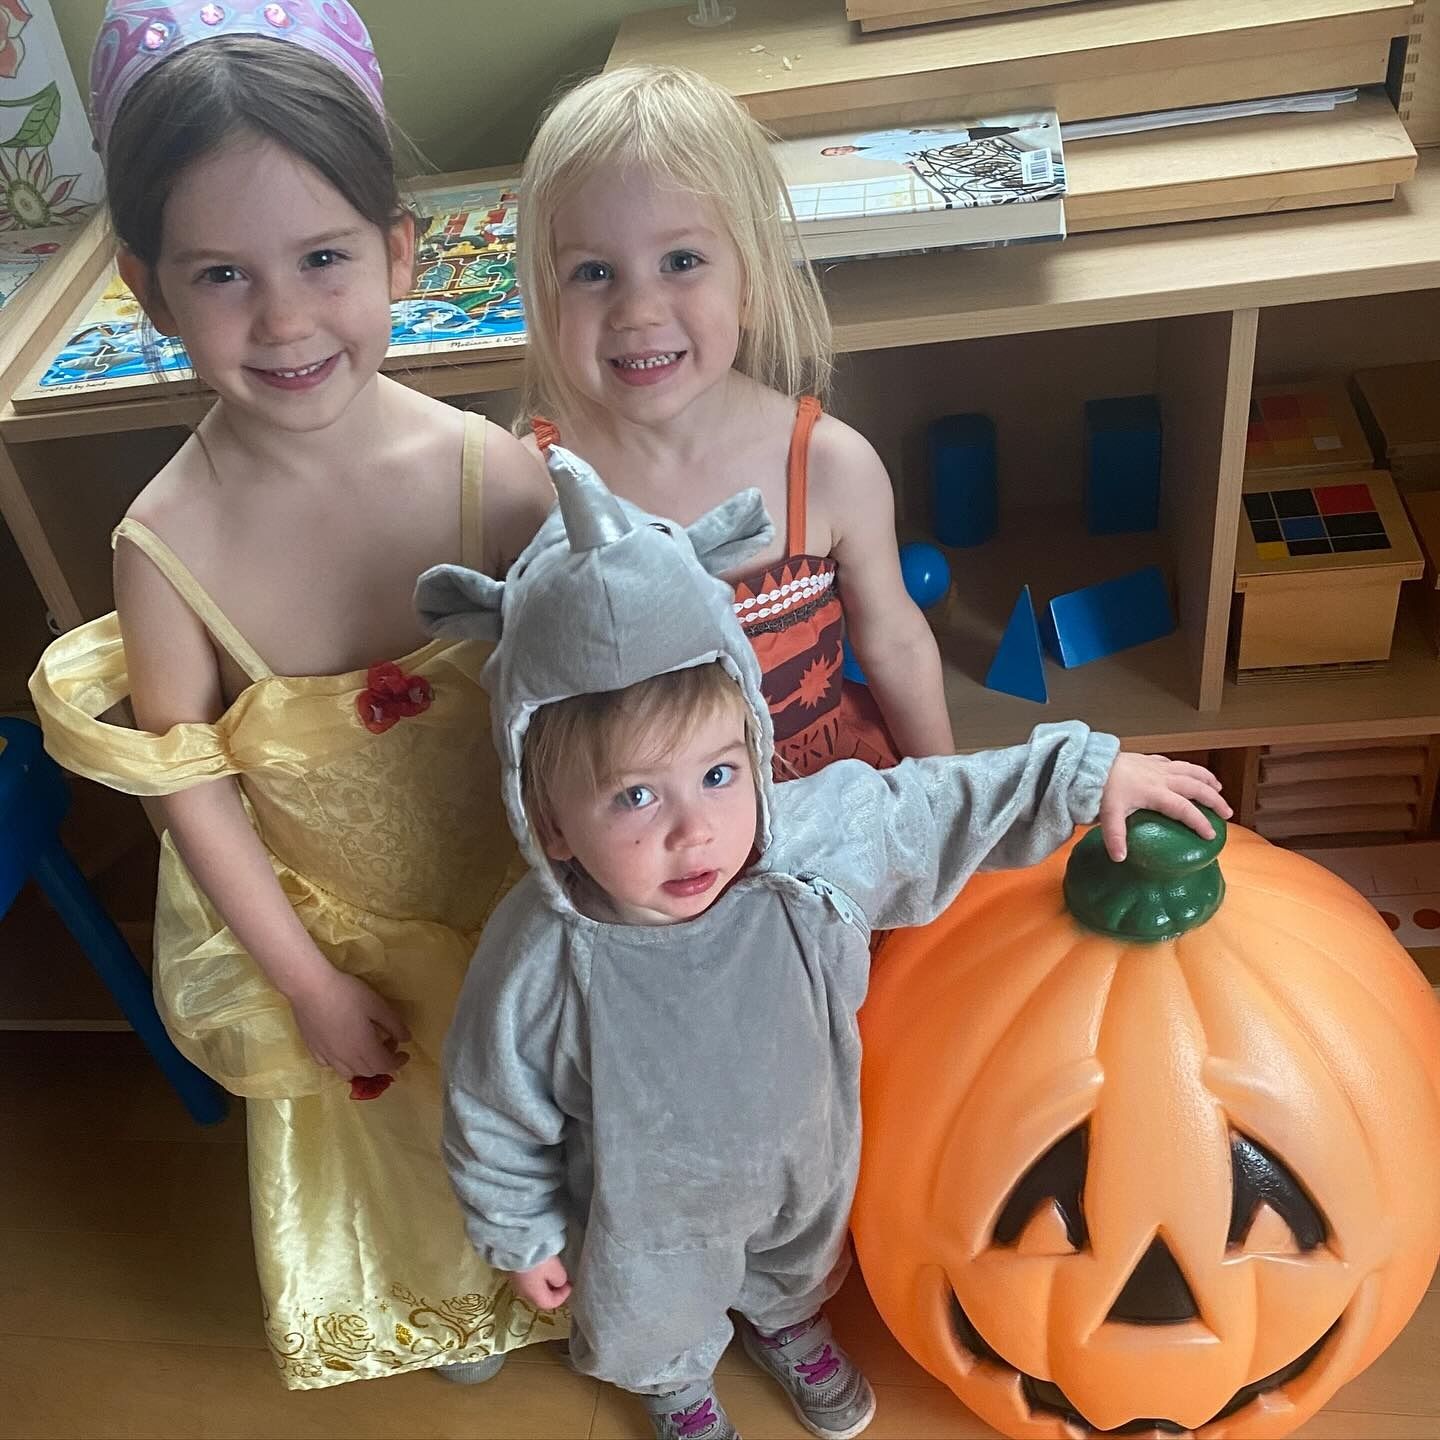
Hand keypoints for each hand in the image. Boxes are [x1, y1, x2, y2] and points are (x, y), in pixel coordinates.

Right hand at [285, 966, 411, 1079]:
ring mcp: (327, 1056)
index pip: (385, 1066)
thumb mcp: (377, 1005)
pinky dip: (342, 1063)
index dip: (398, 1062)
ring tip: (367, 1049)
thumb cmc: (347, 994)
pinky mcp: (313, 1050)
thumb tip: (406, 1040)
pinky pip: (330, 1065)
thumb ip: (394, 1025)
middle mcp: (345, 1058)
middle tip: (388, 1043)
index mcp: (364, 1048)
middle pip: (368, 1071)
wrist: (310, 988)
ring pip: (349, 1073)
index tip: (404, 1053)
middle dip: (383, 1062)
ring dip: (363, 1066)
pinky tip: (342, 1048)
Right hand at [510, 1256, 571, 1309]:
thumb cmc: (537, 1258)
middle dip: (553, 1290)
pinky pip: (527, 1279)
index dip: (563, 1296)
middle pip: (541, 1297)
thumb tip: (559, 1283)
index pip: (550, 1304)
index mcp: (533, 1295)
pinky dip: (536, 1276)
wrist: (517, 1242)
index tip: (570, 1283)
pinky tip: (540, 1264)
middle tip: (562, 1278)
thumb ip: (559, 1280)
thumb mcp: (555, 1269)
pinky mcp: (512, 1271)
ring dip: (544, 1282)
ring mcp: (515, 1282)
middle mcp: (522, 1292)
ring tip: (552, 1270)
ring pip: (533, 1288)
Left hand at [1097, 753, 1231, 862]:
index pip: (1184, 809)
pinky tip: (1191, 774)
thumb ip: (1115, 837)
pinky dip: (1188, 769)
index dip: (1200, 822)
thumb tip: (1120, 859)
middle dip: (1214, 800)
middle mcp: (1162, 778)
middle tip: (1227, 813)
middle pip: (1196, 787)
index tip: (1211, 835)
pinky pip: (1175, 763)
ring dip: (1207, 779)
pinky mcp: (1150, 759)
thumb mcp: (1107, 814)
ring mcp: (1157, 767)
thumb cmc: (1100, 788)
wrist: (1090, 762)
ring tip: (1219, 788)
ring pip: (1190, 770)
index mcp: (1155, 793)